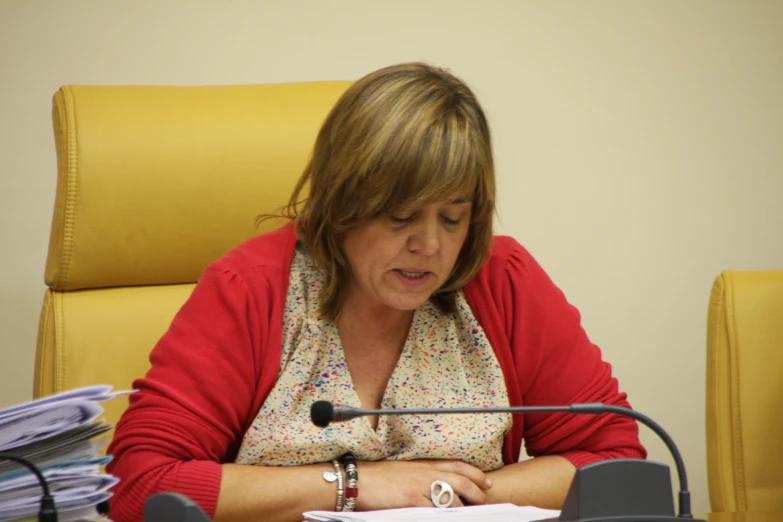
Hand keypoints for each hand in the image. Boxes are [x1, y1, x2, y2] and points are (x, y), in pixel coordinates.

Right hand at [354, 459, 492, 510]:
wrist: (358, 480)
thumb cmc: (377, 478)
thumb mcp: (404, 472)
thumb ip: (421, 477)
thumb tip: (434, 488)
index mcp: (424, 465)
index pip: (456, 466)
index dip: (474, 473)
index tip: (485, 481)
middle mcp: (426, 473)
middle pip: (460, 481)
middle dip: (476, 491)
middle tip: (485, 499)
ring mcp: (420, 487)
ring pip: (452, 497)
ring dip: (463, 507)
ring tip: (470, 514)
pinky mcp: (413, 500)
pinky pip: (435, 511)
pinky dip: (445, 516)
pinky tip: (448, 518)